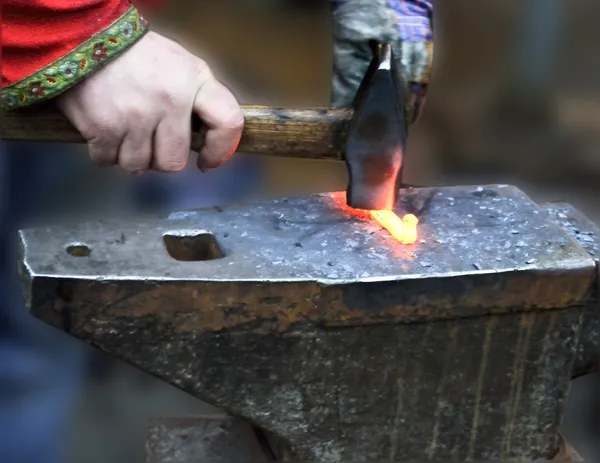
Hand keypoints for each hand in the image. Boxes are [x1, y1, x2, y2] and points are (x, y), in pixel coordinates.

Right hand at [56, 31, 243, 173]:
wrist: (83, 35)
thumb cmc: (138, 56)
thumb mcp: (181, 64)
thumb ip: (199, 98)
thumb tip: (206, 141)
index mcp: (194, 81)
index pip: (228, 123)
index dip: (221, 150)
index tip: (206, 161)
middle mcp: (169, 101)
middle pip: (173, 162)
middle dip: (161, 157)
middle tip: (150, 139)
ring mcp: (136, 117)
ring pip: (139, 166)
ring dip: (130, 155)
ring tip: (125, 130)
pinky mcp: (103, 128)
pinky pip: (108, 161)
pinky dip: (104, 151)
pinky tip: (105, 129)